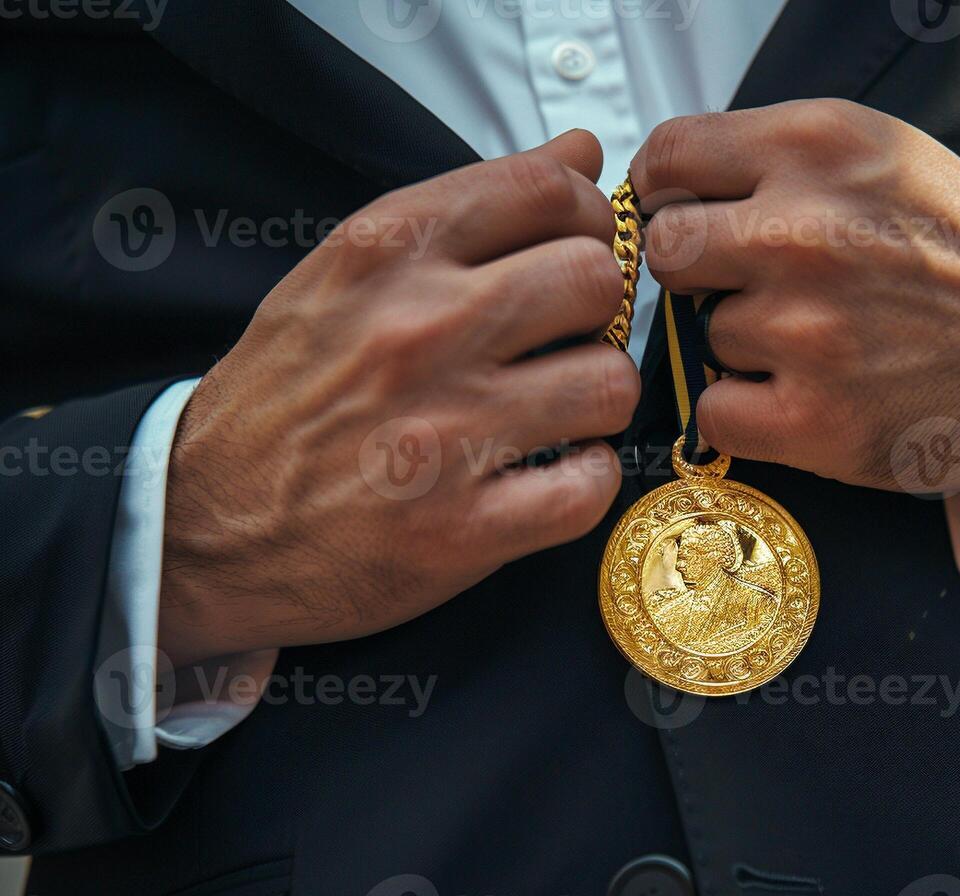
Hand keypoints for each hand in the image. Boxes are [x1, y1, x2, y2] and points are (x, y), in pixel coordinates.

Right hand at [160, 131, 637, 659]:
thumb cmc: (283, 401)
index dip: (588, 217)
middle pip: (595, 279)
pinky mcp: (463, 528)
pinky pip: (591, 484)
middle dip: (597, 309)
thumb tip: (576, 153)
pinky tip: (548, 475)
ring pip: (609, 384)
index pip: (546, 190)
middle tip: (566, 337)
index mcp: (383, 259)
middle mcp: (417, 334)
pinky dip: (584, 483)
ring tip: (556, 412)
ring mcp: (442, 434)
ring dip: (597, 400)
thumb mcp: (345, 278)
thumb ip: (464, 211)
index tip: (577, 246)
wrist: (204, 531)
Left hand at [629, 99, 959, 493]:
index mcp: (817, 149)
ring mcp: (807, 329)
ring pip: (701, 334)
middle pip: (666, 249)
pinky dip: (747, 411)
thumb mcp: (876, 153)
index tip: (687, 213)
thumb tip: (670, 187)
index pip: (668, 157)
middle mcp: (805, 232)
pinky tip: (800, 393)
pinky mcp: (815, 417)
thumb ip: (772, 159)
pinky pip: (716, 411)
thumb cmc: (954, 248)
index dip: (668, 192)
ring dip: (742, 343)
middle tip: (747, 285)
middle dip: (697, 270)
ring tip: (815, 340)